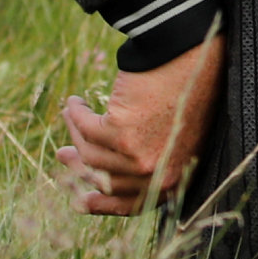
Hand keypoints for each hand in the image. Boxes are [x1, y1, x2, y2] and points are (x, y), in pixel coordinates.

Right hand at [57, 34, 221, 215]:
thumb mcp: (175, 135)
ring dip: (76, 133)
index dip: (103, 204)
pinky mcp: (122, 134)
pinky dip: (76, 115)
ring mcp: (138, 157)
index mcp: (173, 180)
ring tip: (72, 113)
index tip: (80, 199)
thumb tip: (104, 168)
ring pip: (91, 154)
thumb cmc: (189, 87)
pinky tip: (74, 103)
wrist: (194, 53)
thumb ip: (148, 158)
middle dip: (80, 167)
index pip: (131, 204)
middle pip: (104, 180)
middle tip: (63, 154)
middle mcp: (156, 175)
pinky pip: (86, 128)